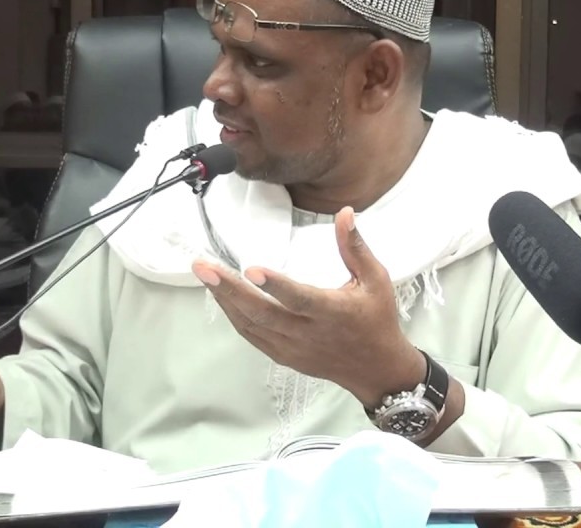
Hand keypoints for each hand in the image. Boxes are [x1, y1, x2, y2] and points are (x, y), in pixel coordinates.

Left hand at [192, 207, 425, 407]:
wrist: (375, 368)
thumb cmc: (377, 319)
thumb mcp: (375, 280)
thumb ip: (355, 248)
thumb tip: (345, 213)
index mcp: (332, 312)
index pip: (299, 298)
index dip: (275, 285)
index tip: (251, 269)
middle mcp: (308, 333)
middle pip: (262, 313)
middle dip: (229, 289)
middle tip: (203, 267)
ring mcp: (292, 348)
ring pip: (250, 326)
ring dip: (225, 300)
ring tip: (205, 275)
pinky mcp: (284, 356)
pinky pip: (252, 336)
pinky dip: (234, 316)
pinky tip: (222, 297)